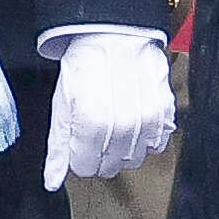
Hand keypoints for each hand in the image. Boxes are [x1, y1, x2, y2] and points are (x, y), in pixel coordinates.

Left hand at [44, 28, 175, 191]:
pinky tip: (133, 120)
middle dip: (97, 152)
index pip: (84, 168)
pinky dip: (144, 139)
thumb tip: (52, 182)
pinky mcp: (166, 115)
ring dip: (121, 148)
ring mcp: (148, 123)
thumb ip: (58, 148)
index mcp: (92, 127)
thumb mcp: (61, 106)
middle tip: (93, 127)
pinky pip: (156, 145)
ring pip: (133, 159)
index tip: (77, 136)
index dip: (77, 154)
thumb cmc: (84, 68)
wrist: (116, 36)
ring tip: (112, 121)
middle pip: (109, 167)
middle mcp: (123, 128)